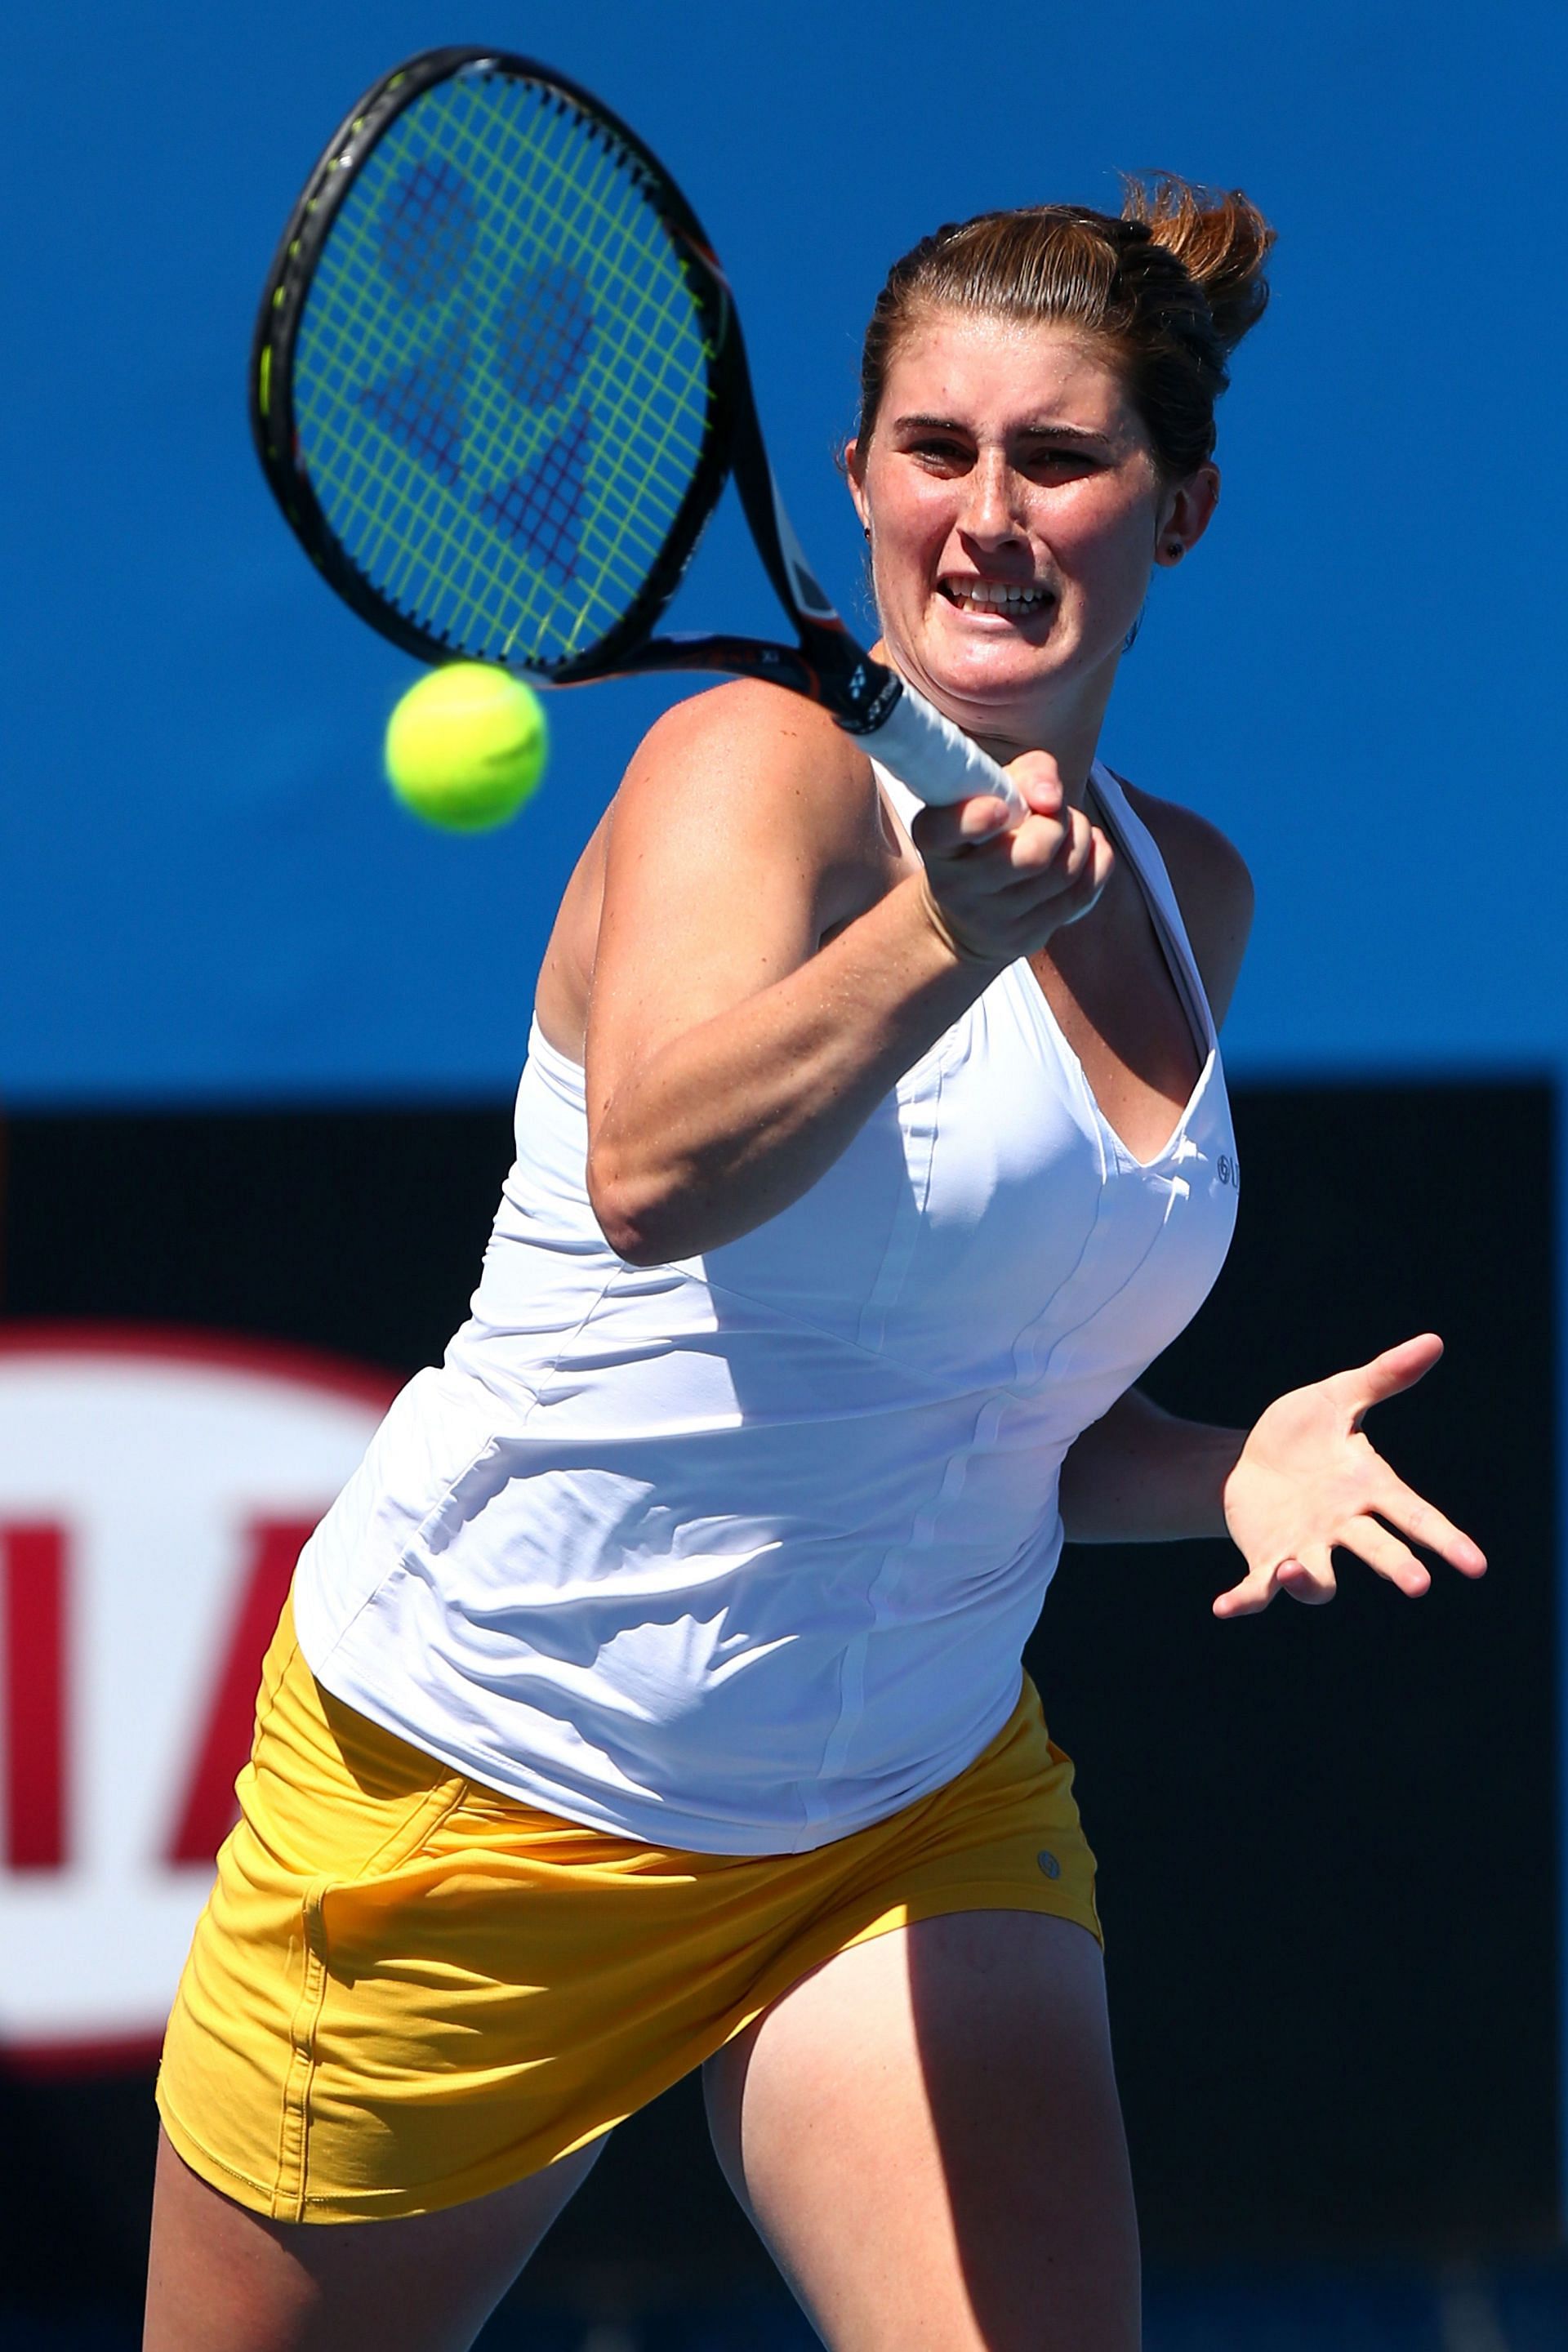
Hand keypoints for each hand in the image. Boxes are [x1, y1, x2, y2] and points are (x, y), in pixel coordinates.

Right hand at [910, 751, 1113, 967]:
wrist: (966, 920)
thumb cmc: (984, 837)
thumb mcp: (991, 795)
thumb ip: (1026, 775)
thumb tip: (1052, 797)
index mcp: (936, 841)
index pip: (942, 831)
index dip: (974, 819)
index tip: (999, 808)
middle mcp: (957, 885)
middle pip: (1029, 856)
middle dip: (1057, 823)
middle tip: (1054, 811)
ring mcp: (992, 918)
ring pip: (1062, 874)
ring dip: (1080, 837)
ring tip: (1070, 826)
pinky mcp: (1025, 937)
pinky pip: (1080, 894)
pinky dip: (1096, 860)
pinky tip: (1087, 847)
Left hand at [1214, 1333, 1486, 1618]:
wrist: (1254, 1461)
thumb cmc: (1306, 1432)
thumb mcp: (1338, 1397)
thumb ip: (1381, 1376)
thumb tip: (1433, 1341)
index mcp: (1368, 1489)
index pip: (1415, 1515)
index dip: (1445, 1540)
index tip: (1476, 1565)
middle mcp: (1343, 1526)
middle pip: (1377, 1550)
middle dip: (1396, 1566)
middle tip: (1417, 1584)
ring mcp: (1305, 1548)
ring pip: (1317, 1581)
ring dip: (1309, 1582)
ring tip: (1293, 1569)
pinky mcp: (1265, 1560)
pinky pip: (1257, 1590)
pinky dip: (1244, 1601)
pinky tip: (1223, 1606)